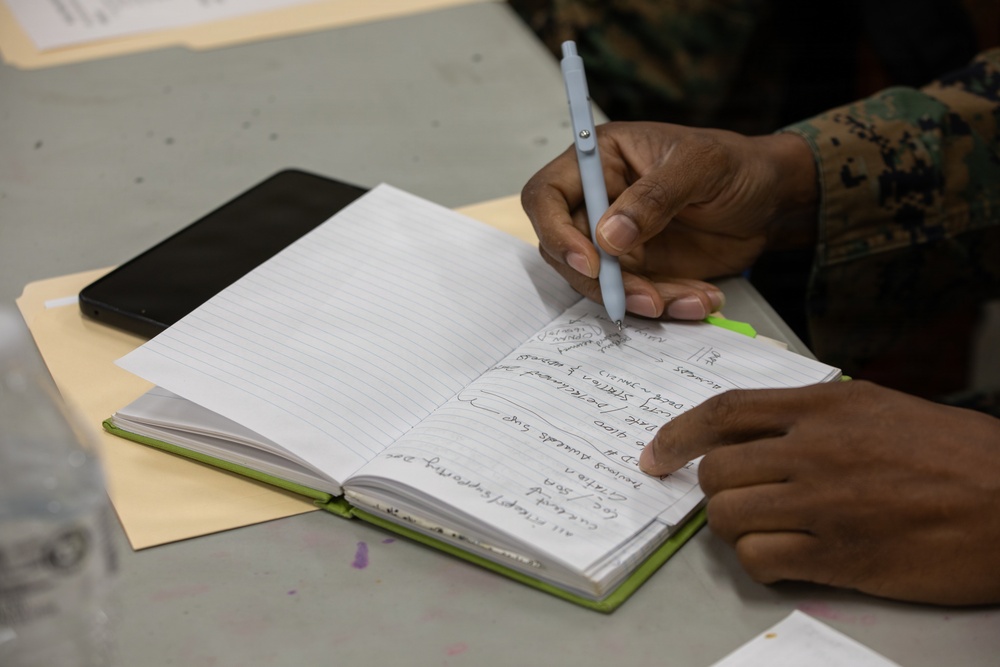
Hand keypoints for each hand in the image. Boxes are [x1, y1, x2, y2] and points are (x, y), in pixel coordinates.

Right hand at [521, 121, 816, 319]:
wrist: (772, 199)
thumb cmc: (735, 165)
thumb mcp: (700, 166)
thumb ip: (654, 197)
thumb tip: (608, 237)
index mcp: (600, 160)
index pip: (546, 196)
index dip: (556, 231)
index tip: (590, 260)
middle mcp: (597, 201)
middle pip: (565, 251)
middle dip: (602, 280)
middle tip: (647, 296)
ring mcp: (616, 240)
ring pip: (599, 283)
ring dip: (638, 299)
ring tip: (688, 299)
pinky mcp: (640, 269)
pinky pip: (635, 296)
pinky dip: (665, 305)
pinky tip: (699, 299)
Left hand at [638, 380, 999, 604]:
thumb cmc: (957, 455)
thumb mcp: (883, 410)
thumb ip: (818, 416)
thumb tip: (760, 434)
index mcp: (826, 406)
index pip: (725, 412)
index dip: (678, 434)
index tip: (655, 455)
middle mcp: (817, 449)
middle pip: (718, 471)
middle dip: (713, 491)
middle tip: (735, 503)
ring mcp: (827, 503)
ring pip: (729, 517)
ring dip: (734, 528)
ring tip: (766, 530)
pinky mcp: (842, 555)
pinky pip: (761, 559)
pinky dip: (759, 561)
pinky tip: (786, 558)